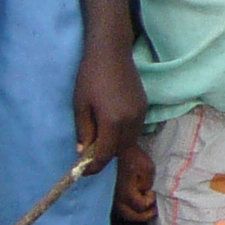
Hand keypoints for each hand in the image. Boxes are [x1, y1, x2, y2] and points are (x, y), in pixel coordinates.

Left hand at [74, 37, 146, 164]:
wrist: (112, 53)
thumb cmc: (90, 77)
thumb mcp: (80, 105)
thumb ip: (83, 131)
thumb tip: (83, 152)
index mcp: (113, 122)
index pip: (105, 155)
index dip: (94, 167)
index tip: (83, 171)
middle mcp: (131, 121)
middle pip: (120, 151)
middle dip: (105, 157)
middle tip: (89, 157)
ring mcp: (140, 114)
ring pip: (130, 141)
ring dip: (116, 146)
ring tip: (99, 141)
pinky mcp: (144, 107)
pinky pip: (135, 130)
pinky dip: (123, 135)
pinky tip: (111, 128)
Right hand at [115, 143, 155, 223]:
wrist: (117, 151)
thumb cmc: (133, 158)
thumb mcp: (147, 168)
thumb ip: (147, 183)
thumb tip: (144, 192)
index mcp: (125, 191)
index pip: (140, 205)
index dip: (149, 201)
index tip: (152, 192)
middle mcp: (116, 197)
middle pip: (129, 216)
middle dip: (143, 216)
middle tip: (153, 211)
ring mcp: (111, 197)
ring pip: (122, 214)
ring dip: (135, 214)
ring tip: (147, 210)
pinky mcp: (110, 195)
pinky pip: (118, 208)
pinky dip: (128, 210)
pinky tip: (136, 205)